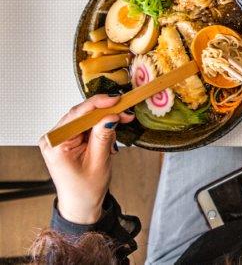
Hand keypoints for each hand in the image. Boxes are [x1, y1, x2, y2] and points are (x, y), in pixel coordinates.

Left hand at [38, 95, 134, 224]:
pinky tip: (110, 134)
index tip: (117, 99)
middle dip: (105, 112)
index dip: (98, 104)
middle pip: (81, 114)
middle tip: (126, 113)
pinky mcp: (67, 139)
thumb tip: (111, 115)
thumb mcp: (99, 162)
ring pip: (85, 118)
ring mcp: (59, 138)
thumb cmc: (86, 189)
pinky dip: (100, 126)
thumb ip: (103, 136)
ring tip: (120, 127)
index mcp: (56, 145)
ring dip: (104, 120)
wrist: (81, 203)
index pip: (77, 116)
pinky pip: (86, 125)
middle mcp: (54, 138)